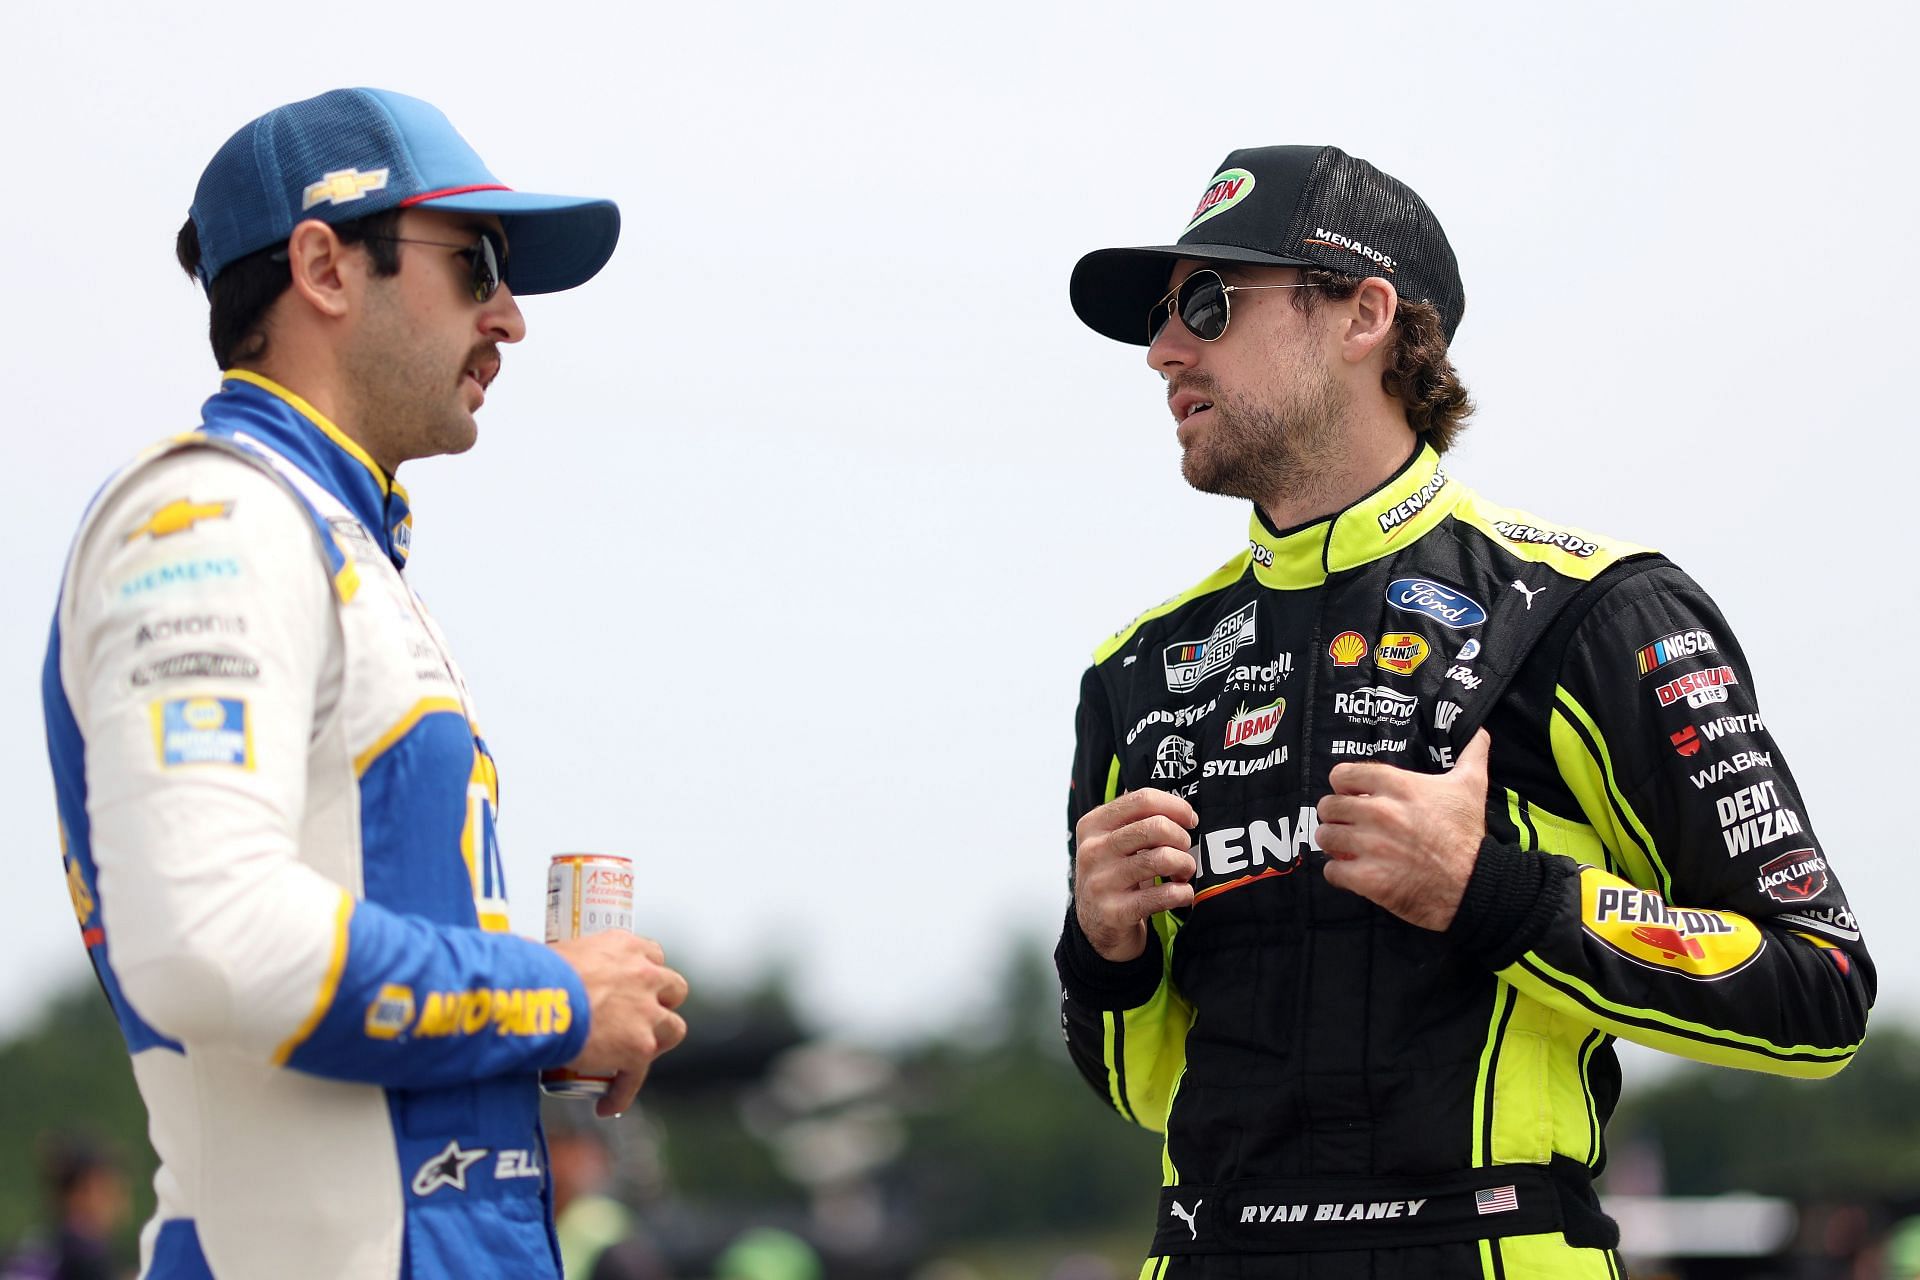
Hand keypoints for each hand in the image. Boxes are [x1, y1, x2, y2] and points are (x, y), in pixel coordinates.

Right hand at [550, 931, 688, 1117]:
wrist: (536, 1001)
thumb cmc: (537, 973)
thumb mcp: (561, 951)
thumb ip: (567, 960)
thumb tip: (542, 967)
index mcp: (625, 947)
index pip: (653, 957)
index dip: (644, 975)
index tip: (634, 986)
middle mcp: (643, 977)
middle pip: (673, 990)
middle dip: (660, 1004)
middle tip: (641, 1018)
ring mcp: (646, 1014)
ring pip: (673, 1029)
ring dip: (657, 1042)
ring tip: (636, 1056)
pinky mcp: (639, 1048)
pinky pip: (637, 1076)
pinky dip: (623, 1091)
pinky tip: (608, 1102)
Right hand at [1073, 788, 1199, 962]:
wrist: (1096, 927)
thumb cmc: (1114, 875)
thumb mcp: (1113, 841)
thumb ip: (1135, 818)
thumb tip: (1173, 801)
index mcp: (1092, 825)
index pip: (1142, 800)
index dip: (1176, 806)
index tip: (1190, 819)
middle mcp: (1093, 850)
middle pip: (1155, 827)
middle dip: (1182, 838)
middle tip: (1185, 849)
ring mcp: (1101, 882)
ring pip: (1162, 859)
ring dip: (1185, 865)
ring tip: (1184, 872)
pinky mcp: (1115, 911)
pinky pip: (1163, 895)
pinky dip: (1182, 893)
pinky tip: (1183, 893)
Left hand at [1315, 729, 1490, 931]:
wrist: (1475, 885)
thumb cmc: (1468, 835)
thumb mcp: (1472, 787)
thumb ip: (1471, 755)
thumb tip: (1481, 732)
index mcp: (1399, 787)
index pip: (1343, 774)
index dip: (1343, 784)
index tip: (1350, 793)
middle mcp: (1380, 813)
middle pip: (1329, 806)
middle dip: (1335, 815)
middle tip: (1346, 823)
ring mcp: (1371, 846)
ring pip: (1325, 837)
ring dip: (1333, 843)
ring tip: (1346, 847)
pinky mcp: (1367, 879)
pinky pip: (1331, 871)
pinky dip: (1338, 873)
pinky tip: (1352, 872)